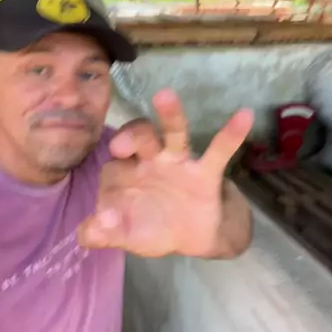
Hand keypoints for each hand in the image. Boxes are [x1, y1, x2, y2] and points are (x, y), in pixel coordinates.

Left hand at [78, 90, 252, 258]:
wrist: (191, 236)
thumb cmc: (149, 225)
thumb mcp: (123, 234)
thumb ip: (100, 233)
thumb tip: (87, 232)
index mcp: (125, 172)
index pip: (112, 166)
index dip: (107, 181)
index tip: (104, 215)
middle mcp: (149, 160)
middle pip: (139, 136)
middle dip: (130, 136)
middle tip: (119, 146)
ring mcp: (177, 163)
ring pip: (173, 133)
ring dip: (169, 115)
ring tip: (164, 95)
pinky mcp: (205, 173)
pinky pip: (218, 151)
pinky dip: (231, 134)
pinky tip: (244, 115)